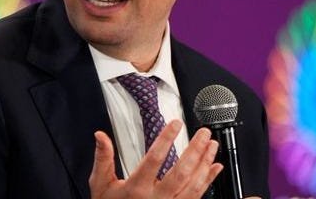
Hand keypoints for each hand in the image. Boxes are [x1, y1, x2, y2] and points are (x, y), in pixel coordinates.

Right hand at [89, 120, 222, 198]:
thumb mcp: (101, 185)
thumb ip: (103, 159)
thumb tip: (100, 136)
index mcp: (136, 189)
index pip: (154, 159)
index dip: (166, 139)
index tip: (175, 124)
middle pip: (181, 172)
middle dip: (195, 150)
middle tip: (203, 133)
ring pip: (193, 185)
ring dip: (205, 163)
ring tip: (211, 145)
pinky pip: (197, 196)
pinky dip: (208, 181)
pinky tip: (215, 168)